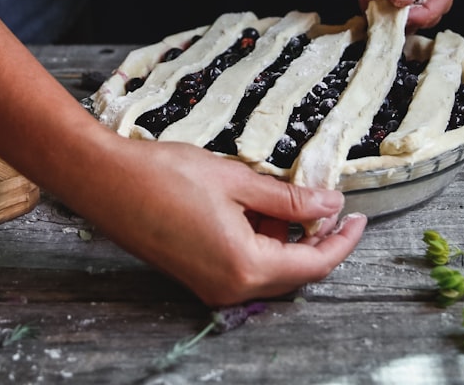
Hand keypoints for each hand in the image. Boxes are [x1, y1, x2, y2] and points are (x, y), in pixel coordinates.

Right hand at [65, 130, 366, 306]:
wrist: (104, 182)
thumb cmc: (165, 175)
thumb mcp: (236, 180)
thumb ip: (289, 199)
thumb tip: (329, 204)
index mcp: (246, 265)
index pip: (314, 264)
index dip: (342, 241)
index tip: (359, 217)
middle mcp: (230, 287)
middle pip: (293, 273)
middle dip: (313, 238)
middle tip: (322, 200)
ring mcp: (210, 287)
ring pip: (268, 270)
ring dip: (283, 238)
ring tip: (278, 196)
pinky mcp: (195, 277)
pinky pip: (243, 268)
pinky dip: (258, 242)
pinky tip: (253, 208)